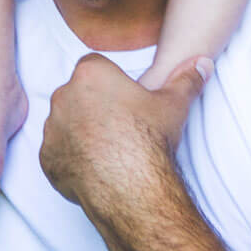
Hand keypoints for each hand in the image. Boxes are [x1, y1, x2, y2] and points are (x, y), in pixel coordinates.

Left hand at [40, 53, 210, 214]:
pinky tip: (95, 166)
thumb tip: (203, 63)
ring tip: (109, 147)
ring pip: (65, 122)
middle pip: (77, 92)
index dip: (111, 82)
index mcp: (91, 74)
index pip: (96, 66)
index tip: (125, 98)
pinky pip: (57, 152)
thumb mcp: (174, 103)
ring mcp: (53, 129)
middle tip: (119, 124)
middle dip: (93, 104)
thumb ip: (187, 78)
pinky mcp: (46, 159)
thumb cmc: (149, 140)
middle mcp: (64, 96)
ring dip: (80, 129)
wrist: (131, 187)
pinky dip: (71, 157)